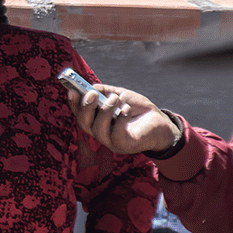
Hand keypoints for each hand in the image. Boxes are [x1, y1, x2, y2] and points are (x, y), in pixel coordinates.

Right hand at [63, 80, 179, 154]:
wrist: (160, 123)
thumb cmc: (138, 110)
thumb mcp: (120, 95)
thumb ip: (105, 91)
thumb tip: (90, 87)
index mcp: (97, 120)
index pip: (80, 113)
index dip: (73, 103)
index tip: (72, 90)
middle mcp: (101, 132)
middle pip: (84, 123)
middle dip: (85, 107)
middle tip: (93, 94)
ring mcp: (111, 141)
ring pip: (98, 130)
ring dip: (105, 111)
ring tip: (116, 99)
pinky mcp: (124, 145)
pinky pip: (116, 134)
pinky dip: (120, 119)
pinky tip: (126, 109)